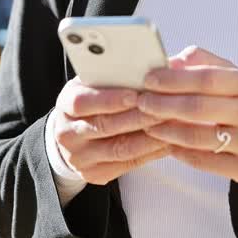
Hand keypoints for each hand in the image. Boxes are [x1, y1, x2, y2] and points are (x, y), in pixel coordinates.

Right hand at [49, 77, 170, 185]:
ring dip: (150, 136)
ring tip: (171, 124)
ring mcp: (80, 157)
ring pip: (120, 148)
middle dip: (139, 116)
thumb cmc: (93, 102)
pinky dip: (150, 152)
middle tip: (166, 107)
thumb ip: (119, 75)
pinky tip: (167, 141)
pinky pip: (127, 164)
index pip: (83, 102)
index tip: (135, 94)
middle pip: (105, 126)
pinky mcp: (94, 174)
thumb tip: (159, 64)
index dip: (110, 99)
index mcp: (66, 105)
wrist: (73, 135)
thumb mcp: (95, 83)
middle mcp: (68, 133)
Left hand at [138, 46, 237, 182]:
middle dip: (164, 104)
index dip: (175, 79)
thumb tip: (171, 61)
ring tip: (148, 123)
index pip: (207, 78)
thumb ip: (206, 63)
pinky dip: (181, 152)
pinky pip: (204, 161)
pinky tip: (167, 143)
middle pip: (199, 108)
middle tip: (142, 101)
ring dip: (167, 130)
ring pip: (198, 137)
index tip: (150, 79)